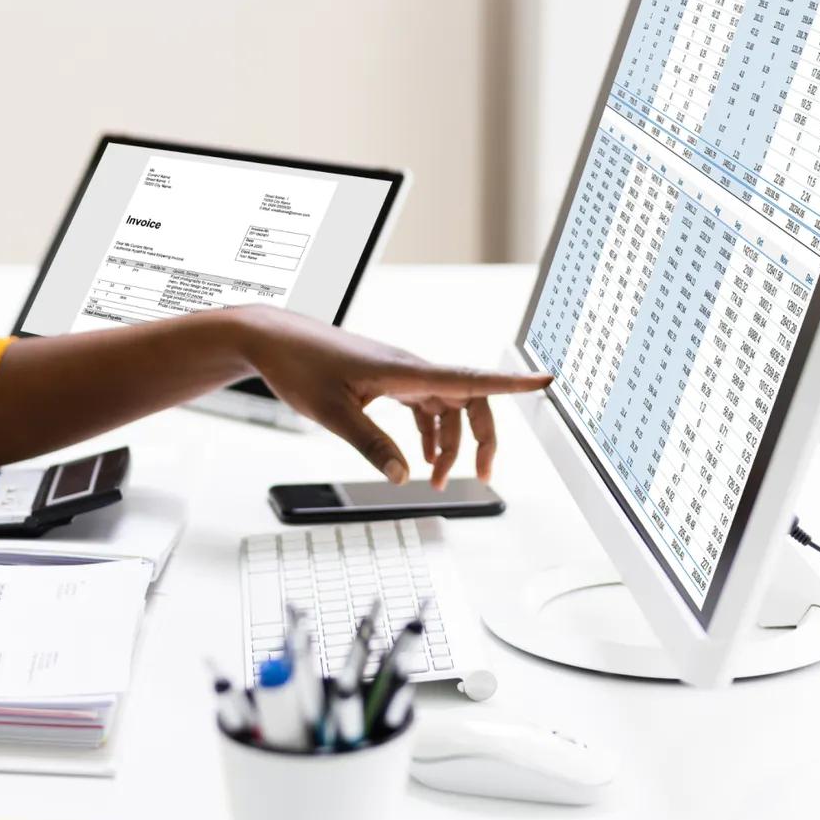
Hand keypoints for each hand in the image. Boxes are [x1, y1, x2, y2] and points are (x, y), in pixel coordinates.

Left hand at [238, 308, 551, 486]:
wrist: (272, 339)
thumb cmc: (299, 366)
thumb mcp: (331, 413)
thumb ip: (371, 445)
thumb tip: (404, 477)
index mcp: (404, 370)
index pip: (470, 378)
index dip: (512, 383)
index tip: (547, 381)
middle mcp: (409, 367)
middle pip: (468, 398)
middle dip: (481, 437)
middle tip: (482, 477)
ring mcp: (399, 372)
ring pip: (446, 405)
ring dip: (449, 442)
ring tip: (438, 480)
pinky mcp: (387, 377)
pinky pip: (425, 404)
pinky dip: (430, 432)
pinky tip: (421, 457)